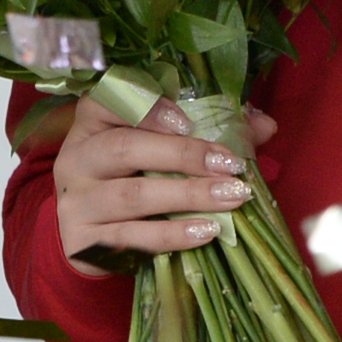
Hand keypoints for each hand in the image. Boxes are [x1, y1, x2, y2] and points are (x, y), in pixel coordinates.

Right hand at [48, 97, 277, 278]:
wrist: (88, 236)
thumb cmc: (130, 179)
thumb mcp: (157, 149)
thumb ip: (209, 130)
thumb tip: (264, 125)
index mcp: (92, 123)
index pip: (109, 100)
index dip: (148, 107)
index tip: (189, 121)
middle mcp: (77, 158)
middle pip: (124, 148)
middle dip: (182, 155)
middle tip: (229, 164)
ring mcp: (77, 201)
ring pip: (131, 196)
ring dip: (187, 195)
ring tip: (232, 196)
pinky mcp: (84, 241)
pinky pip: (133, 237)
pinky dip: (173, 234)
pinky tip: (207, 230)